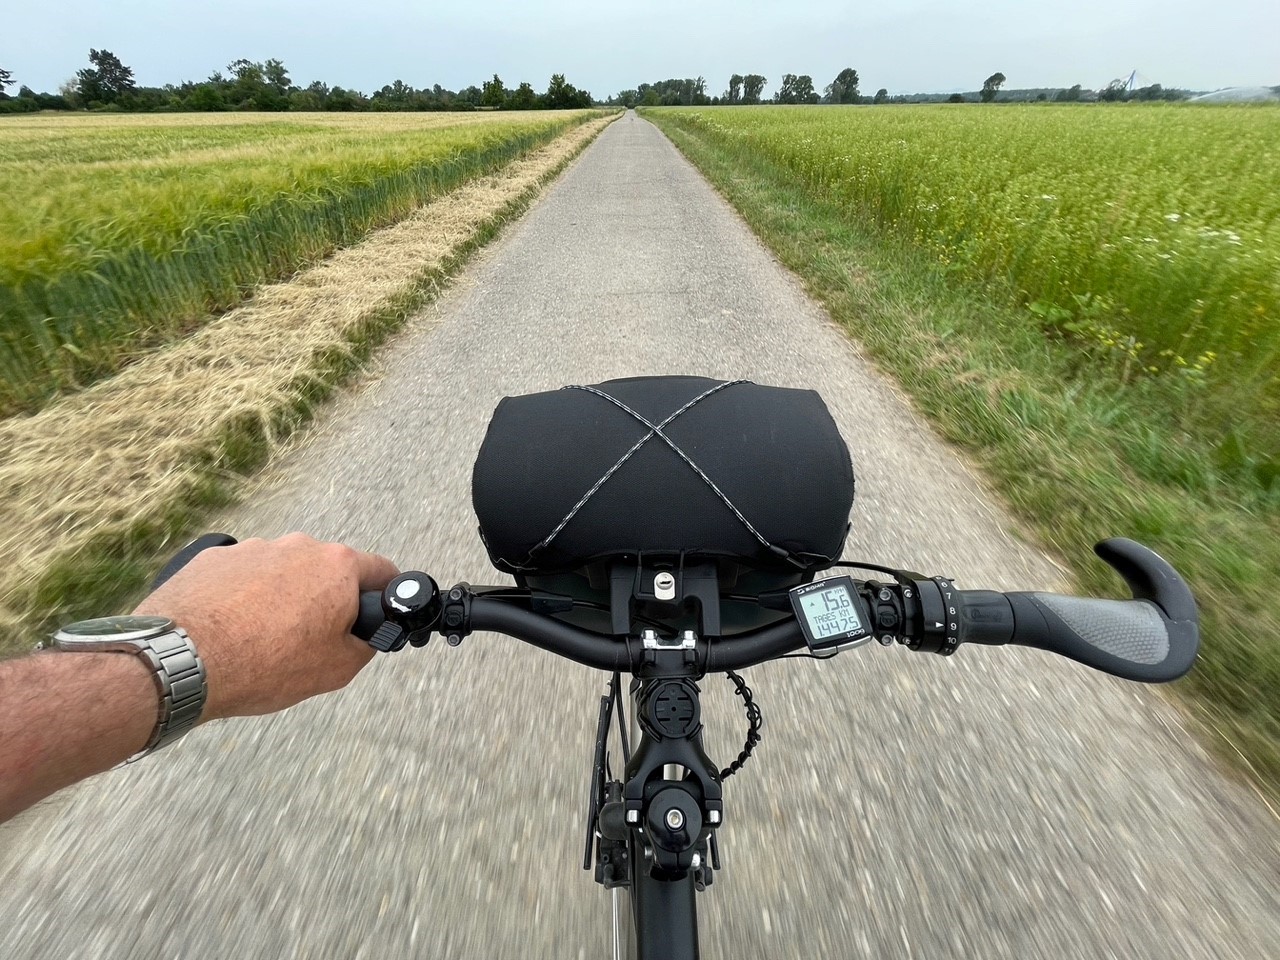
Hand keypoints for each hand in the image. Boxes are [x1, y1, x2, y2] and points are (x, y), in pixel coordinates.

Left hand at [134, 533, 398, 721]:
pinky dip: (242, 598)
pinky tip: (230, 630)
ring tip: (261, 640)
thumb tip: (366, 637)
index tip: (375, 617)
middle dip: (326, 601)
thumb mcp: (335, 670)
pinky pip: (241, 576)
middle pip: (327, 571)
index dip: (384, 597)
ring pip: (282, 573)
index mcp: (336, 567)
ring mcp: (252, 548)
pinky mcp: (213, 558)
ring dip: (281, 598)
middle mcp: (298, 547)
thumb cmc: (263, 664)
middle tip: (312, 640)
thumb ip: (364, 646)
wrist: (182, 661)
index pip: (382, 571)